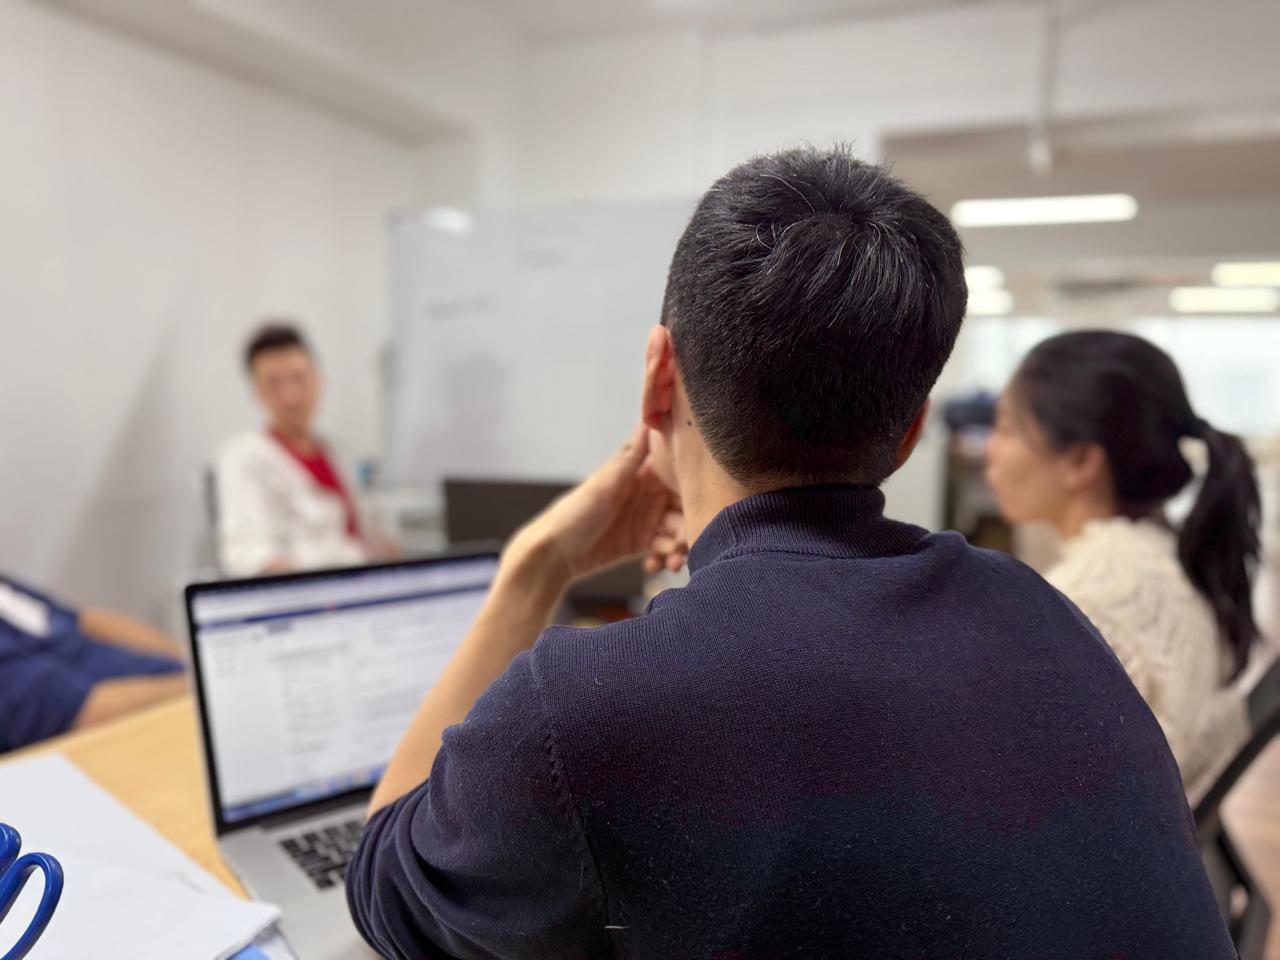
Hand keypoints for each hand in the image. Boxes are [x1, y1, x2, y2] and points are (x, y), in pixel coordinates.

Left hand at [510, 425, 686, 585]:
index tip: (706, 502)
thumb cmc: (574, 512)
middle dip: (690, 525)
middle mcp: (648, 496)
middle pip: (684, 507)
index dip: (694, 488)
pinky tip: (655, 566)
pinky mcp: (641, 544)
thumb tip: (649, 420)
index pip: (678, 476)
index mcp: (642, 475)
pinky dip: (665, 559)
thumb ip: (631, 457)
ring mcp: (646, 521)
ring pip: (677, 532)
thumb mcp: (605, 483)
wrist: (554, 553)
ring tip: (673, 562)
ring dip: (679, 547)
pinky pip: (664, 550)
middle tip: (687, 543)